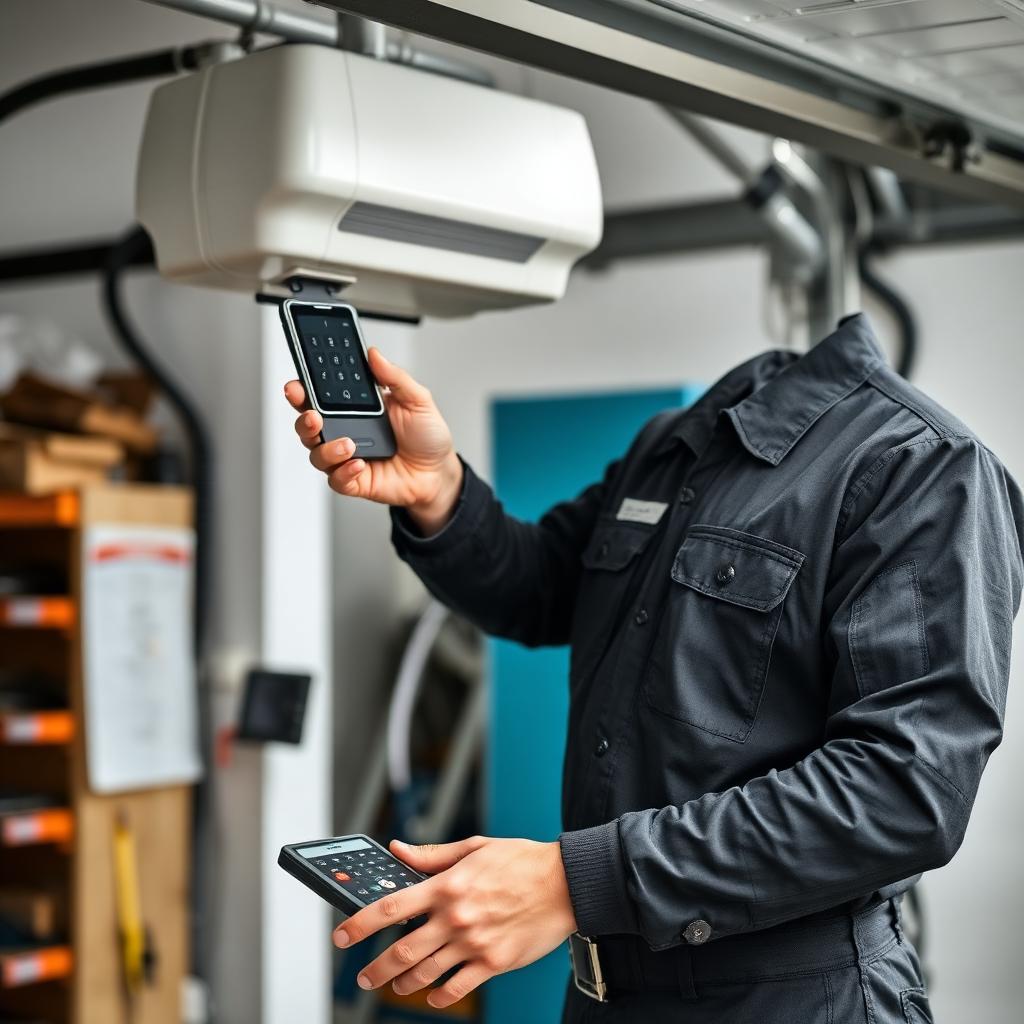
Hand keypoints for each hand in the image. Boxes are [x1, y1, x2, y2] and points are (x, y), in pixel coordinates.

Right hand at [284, 348, 462, 534]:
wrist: (439, 472)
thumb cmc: (427, 436)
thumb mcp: (417, 399)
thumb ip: (395, 377)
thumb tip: (374, 355)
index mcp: (355, 408)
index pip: (319, 396)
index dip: (302, 390)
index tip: (296, 385)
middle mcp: (345, 431)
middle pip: (308, 425)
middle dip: (303, 419)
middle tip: (313, 416)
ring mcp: (347, 457)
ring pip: (317, 454)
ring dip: (327, 449)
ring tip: (348, 444)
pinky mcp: (354, 480)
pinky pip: (337, 479)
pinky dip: (344, 472)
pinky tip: (358, 464)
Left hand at [334, 836, 577, 1009]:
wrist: (565, 884)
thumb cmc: (521, 861)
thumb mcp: (474, 847)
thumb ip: (431, 855)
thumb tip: (398, 850)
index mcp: (446, 885)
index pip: (391, 908)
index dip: (359, 924)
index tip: (341, 935)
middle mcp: (455, 917)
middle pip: (401, 951)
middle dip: (375, 968)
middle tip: (364, 975)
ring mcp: (473, 943)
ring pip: (424, 973)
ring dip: (402, 984)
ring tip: (395, 985)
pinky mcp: (493, 963)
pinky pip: (456, 987)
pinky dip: (438, 995)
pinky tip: (432, 993)